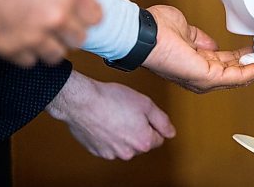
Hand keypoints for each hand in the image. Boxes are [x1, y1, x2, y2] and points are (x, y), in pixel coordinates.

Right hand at [0, 0, 101, 65]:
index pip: (96, 18)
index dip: (86, 16)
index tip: (80, 16)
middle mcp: (57, 16)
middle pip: (78, 39)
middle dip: (68, 31)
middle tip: (56, 23)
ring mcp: (35, 35)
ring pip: (56, 54)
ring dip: (49, 45)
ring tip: (38, 32)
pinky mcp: (12, 48)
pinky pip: (29, 60)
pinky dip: (25, 51)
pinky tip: (19, 36)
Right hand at [46, 70, 174, 160]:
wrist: (83, 101)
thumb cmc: (111, 99)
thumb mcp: (146, 104)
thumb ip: (162, 120)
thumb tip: (171, 132)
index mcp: (143, 142)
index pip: (159, 138)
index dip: (153, 124)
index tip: (143, 114)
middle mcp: (128, 152)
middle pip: (142, 143)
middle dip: (139, 129)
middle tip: (129, 112)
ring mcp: (111, 153)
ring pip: (125, 145)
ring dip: (124, 133)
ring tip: (116, 115)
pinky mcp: (97, 151)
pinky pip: (109, 144)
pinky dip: (109, 136)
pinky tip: (105, 122)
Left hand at [142, 5, 253, 92]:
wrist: (144, 34)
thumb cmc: (156, 31)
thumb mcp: (185, 29)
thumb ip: (200, 38)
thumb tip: (210, 43)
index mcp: (200, 61)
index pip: (233, 60)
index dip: (253, 54)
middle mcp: (205, 73)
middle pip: (244, 69)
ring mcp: (207, 78)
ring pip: (246, 73)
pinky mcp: (208, 78)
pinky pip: (240, 75)